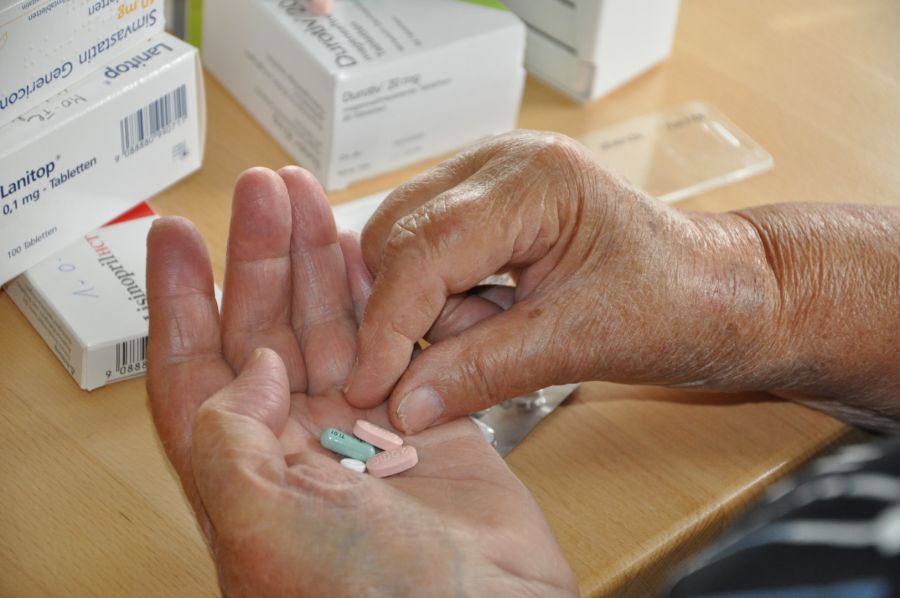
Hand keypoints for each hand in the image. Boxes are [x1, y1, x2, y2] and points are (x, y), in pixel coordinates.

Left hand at [146, 167, 576, 595]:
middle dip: (259, 256)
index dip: (179, 300)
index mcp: (250, 475)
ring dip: (319, 263)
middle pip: (267, 331)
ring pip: (335, 326)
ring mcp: (367, 434)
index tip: (174, 234)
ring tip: (310, 199)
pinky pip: (402, 342)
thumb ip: (232, 443)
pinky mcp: (430, 424)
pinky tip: (376, 254)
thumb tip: (251, 368)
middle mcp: (302, 449)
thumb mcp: (266, 531)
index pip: (194, 372)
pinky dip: (389, 296)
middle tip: (263, 189)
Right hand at [344, 130, 781, 432]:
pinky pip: (430, 256)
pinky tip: (492, 319)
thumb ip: (483, 370)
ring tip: (495, 334)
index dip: (388, 324)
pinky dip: (443, 302)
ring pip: (403, 247)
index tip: (368, 388)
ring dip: (426, 310)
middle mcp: (500, 162)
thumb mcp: (579, 343)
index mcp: (533, 179)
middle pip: (397, 237)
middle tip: (423, 375)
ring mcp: (490, 179)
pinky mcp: (488, 208)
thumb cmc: (680, 303)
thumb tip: (401, 405)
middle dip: (401, 313)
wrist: (723, 293)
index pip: (424, 247)